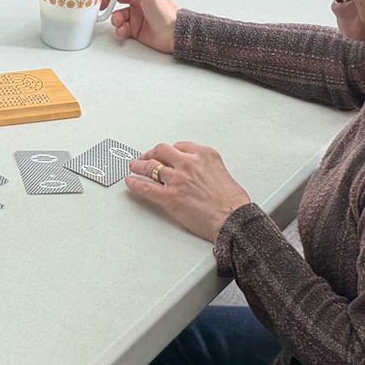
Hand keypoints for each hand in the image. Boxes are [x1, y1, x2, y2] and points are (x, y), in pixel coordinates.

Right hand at [111, 0, 178, 53]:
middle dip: (108, 2)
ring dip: (115, 18)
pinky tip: (124, 30)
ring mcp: (136, 15)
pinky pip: (121, 27)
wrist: (174, 34)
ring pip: (117, 14)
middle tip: (103, 5)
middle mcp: (137, 1)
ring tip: (119, 21)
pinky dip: (120, 29)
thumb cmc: (166, 13)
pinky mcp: (135, 29)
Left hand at [125, 142, 251, 243]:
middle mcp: (189, 163)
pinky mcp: (169, 196)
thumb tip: (198, 173)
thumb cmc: (232, 202)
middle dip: (151, 153)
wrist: (233, 219)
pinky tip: (131, 182)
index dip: (169, 151)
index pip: (180, 146)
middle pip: (162, 151)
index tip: (165, 153)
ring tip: (134, 166)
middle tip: (146, 156)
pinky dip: (135, 184)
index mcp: (204, 154)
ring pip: (150, 167)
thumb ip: (206, 168)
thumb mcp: (222, 172)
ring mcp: (177, 179)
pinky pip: (146, 187)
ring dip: (139, 166)